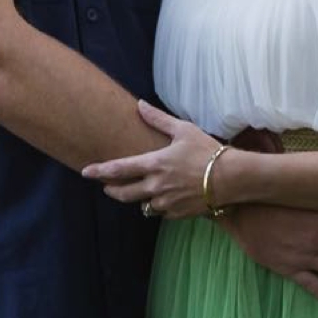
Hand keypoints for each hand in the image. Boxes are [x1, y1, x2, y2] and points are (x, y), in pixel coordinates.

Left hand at [81, 100, 222, 218]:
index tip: (86, 172)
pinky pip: (160, 212)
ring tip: (138, 190)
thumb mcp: (183, 130)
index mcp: (154, 164)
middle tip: (106, 187)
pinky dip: (157, 205)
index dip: (99, 171)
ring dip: (136, 198)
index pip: (118, 169)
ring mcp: (166, 202)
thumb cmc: (208, 151)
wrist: (232, 178)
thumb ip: (158, 119)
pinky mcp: (178, 213)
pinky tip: (162, 197)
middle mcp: (156, 186)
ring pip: (141, 204)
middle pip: (123, 193)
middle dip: (111, 190)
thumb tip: (139, 104)